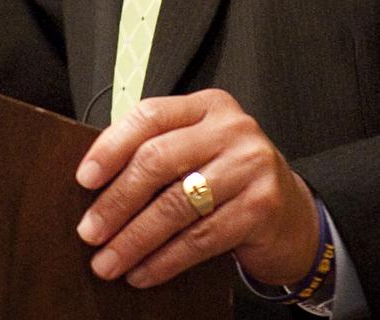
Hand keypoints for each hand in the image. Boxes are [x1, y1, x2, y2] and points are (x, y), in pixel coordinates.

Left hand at [75, 89, 318, 288]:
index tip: (85, 178)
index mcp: (208, 106)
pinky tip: (144, 272)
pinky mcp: (261, 207)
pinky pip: (200, 238)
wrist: (295, 214)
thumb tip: (96, 183)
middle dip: (117, 201)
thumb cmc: (232, 178)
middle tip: (90, 230)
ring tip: (108, 260)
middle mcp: (231, 129)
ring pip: (176, 204)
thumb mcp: (200, 149)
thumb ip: (159, 150)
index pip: (150, 116)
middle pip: (158, 160)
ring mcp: (250, 166)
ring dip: (135, 239)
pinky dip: (166, 260)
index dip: (112, 146)